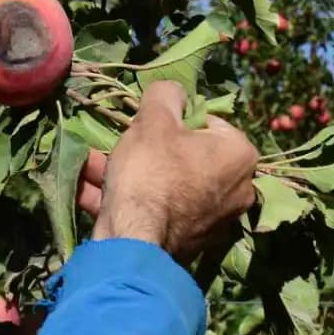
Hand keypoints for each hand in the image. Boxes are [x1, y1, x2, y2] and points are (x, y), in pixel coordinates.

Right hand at [90, 81, 256, 260]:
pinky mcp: (191, 243)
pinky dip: (132, 201)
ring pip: (167, 185)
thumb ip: (166, 94)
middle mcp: (238, 190)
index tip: (149, 126)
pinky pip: (159, 210)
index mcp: (239, 155)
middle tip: (121, 145)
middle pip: (186, 155)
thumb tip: (175, 92)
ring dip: (132, 174)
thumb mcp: (154, 118)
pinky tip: (94, 191)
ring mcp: (216, 220)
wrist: (133, 243)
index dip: (173, 119)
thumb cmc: (151, 171)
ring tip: (94, 165)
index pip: (207, 122)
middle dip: (148, 149)